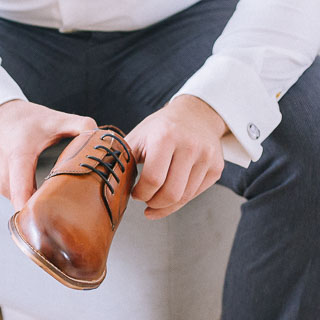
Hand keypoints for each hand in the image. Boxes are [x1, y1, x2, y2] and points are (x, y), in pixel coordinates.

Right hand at [0, 99, 98, 211]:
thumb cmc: (25, 120)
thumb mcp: (55, 119)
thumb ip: (81, 125)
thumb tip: (101, 138)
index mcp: (19, 158)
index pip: (21, 194)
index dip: (36, 213)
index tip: (54, 222)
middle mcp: (8, 176)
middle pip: (26, 208)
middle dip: (49, 216)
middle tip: (74, 219)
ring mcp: (5, 186)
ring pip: (25, 208)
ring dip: (44, 210)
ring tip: (67, 209)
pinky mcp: (7, 190)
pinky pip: (23, 204)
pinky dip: (38, 204)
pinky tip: (54, 201)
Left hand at [125, 95, 226, 220]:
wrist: (196, 115)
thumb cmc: (161, 128)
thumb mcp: (138, 136)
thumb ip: (122, 157)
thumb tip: (102, 179)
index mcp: (165, 137)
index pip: (153, 180)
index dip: (141, 194)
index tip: (135, 193)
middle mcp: (190, 146)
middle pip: (170, 194)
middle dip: (153, 203)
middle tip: (146, 200)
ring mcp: (207, 157)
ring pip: (184, 197)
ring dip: (166, 204)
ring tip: (156, 198)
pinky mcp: (217, 167)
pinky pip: (196, 194)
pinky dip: (181, 198)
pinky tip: (172, 191)